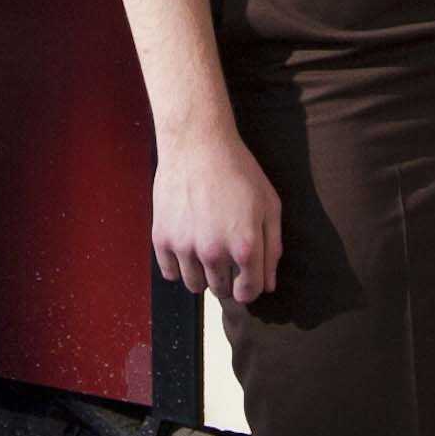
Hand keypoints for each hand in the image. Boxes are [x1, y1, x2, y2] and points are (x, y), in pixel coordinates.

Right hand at [151, 122, 281, 305]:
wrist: (197, 144)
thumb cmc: (238, 171)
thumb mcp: (269, 206)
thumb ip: (272, 249)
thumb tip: (267, 285)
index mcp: (245, 246)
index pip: (248, 292)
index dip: (249, 288)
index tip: (245, 280)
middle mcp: (214, 252)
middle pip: (220, 290)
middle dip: (227, 280)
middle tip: (225, 257)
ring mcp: (185, 247)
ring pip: (194, 286)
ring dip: (202, 275)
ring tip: (205, 251)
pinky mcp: (162, 238)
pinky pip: (169, 273)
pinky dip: (178, 265)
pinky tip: (186, 246)